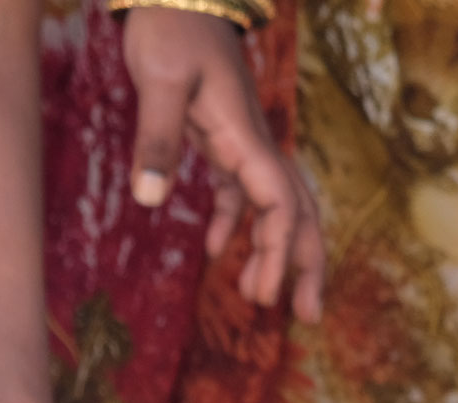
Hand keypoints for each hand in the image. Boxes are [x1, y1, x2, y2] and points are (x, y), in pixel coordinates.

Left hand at [122, 7, 325, 318]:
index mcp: (246, 136)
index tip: (265, 294)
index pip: (280, 205)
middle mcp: (255, 144)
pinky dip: (236, 223)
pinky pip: (240, 191)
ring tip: (259, 298)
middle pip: (298, 213)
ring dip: (275, 252)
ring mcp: (241, 142)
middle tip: (305, 317)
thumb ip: (157, 139)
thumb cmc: (171, 27)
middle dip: (305, 266)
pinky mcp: (221, 137)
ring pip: (275, 206)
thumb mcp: (157, 80)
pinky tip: (219, 252)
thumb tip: (152, 200)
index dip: (280, 252)